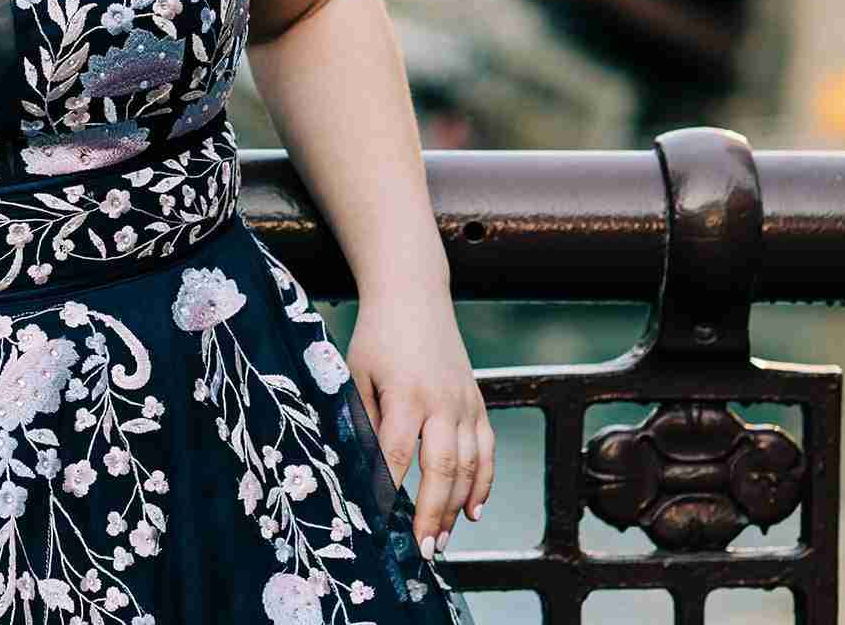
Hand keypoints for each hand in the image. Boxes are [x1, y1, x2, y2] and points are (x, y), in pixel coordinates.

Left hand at [346, 286, 492, 559]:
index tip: (380, 526)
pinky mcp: (478, 402)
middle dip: (434, 513)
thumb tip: (361, 469)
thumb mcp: (357, 373)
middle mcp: (441, 401)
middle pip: (443, 467)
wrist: (413, 296)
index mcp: (405, 394)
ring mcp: (465, 403)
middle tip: (424, 549)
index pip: (396, 454)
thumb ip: (363, 419)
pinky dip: (484, 483)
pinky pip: (487, 450)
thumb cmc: (377, 336)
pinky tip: (474, 511)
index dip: (388, 493)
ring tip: (444, 540)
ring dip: (458, 507)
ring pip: (470, 465)